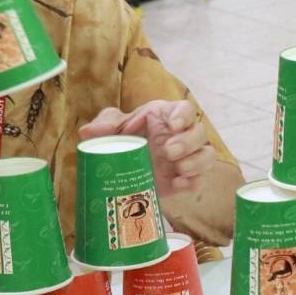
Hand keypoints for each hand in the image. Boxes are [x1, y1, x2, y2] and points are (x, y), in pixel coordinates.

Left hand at [80, 100, 214, 195]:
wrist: (130, 168)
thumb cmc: (128, 138)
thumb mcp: (116, 128)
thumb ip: (105, 126)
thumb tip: (88, 133)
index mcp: (169, 116)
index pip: (185, 110)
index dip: (183, 116)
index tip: (173, 125)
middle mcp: (184, 135)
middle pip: (200, 133)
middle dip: (188, 142)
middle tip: (168, 151)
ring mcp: (190, 157)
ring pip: (207, 156)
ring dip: (196, 162)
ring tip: (178, 170)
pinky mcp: (188, 178)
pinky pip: (199, 179)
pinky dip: (192, 182)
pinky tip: (178, 185)